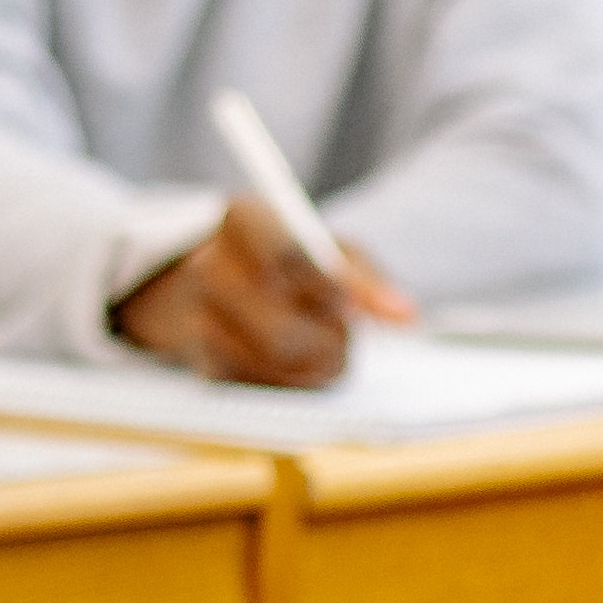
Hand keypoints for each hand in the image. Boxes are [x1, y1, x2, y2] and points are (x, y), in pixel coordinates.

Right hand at [111, 198, 417, 386]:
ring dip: (316, 365)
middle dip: (327, 343)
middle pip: (281, 329)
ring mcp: (197, 317)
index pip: (286, 257)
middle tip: (346, 338)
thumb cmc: (287, 260)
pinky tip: (294, 363)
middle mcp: (208, 266)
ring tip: (324, 349)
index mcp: (244, 218)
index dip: (328, 291)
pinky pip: (263, 384)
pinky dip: (292, 380)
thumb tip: (405, 317)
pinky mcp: (203, 362)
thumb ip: (364, 277)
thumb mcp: (326, 247)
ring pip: (275, 363)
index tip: (351, 309)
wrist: (216, 282)